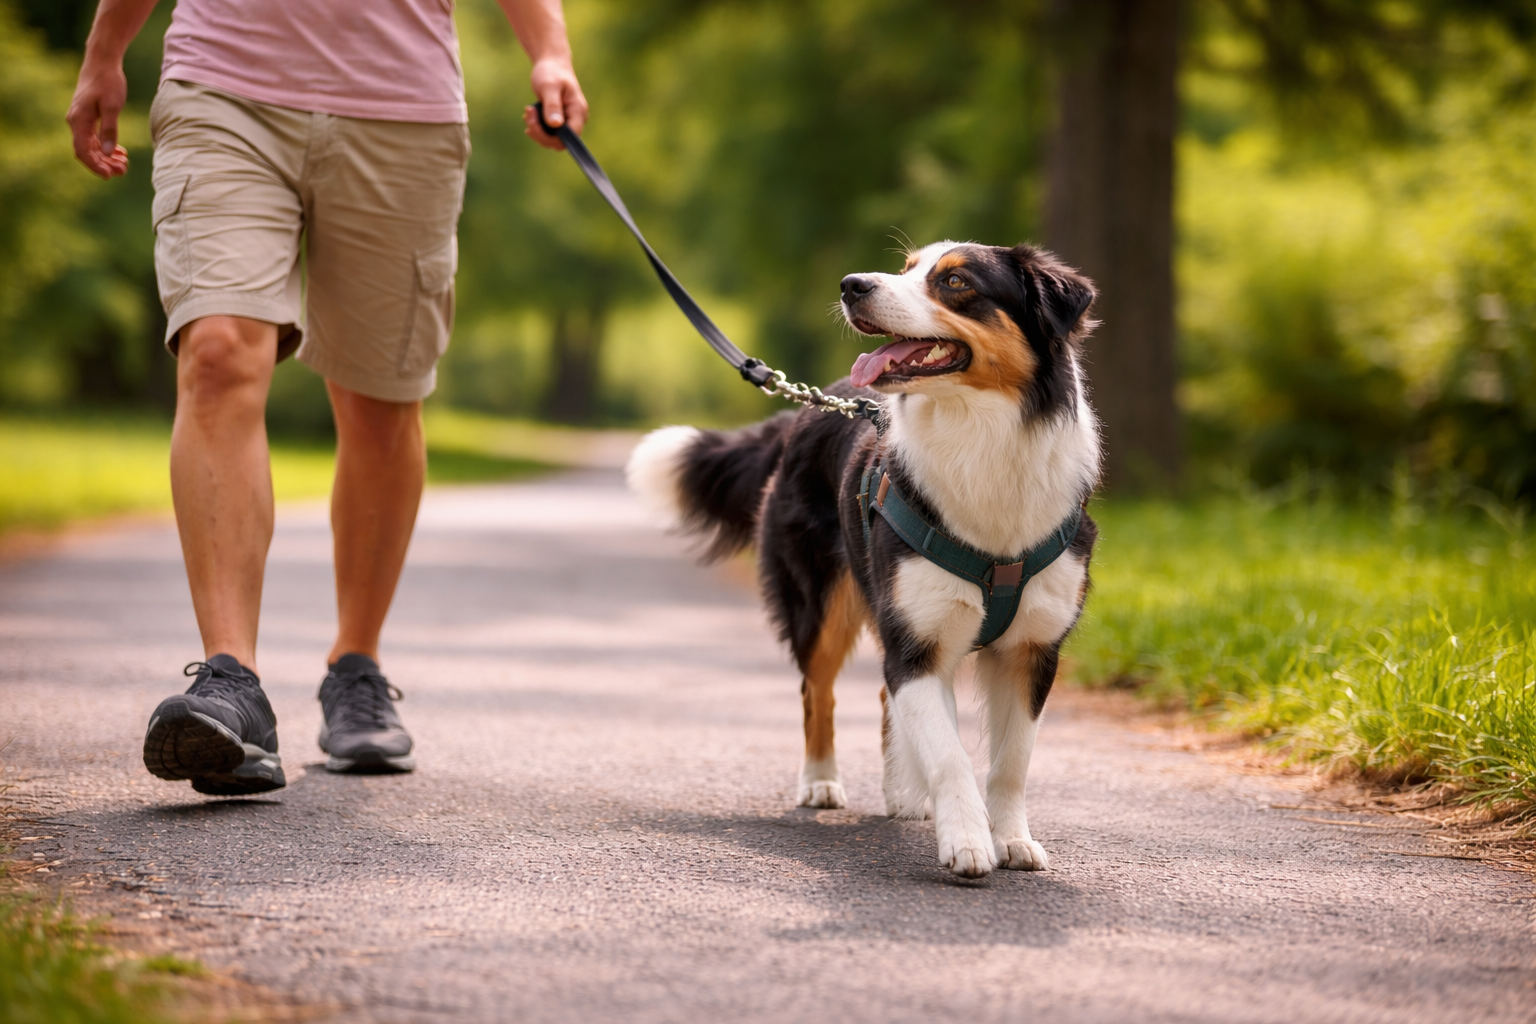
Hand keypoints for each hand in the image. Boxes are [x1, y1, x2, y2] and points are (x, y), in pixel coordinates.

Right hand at [67, 58, 130, 178]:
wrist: (102, 62)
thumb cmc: (108, 82)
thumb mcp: (112, 106)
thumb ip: (109, 130)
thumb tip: (107, 153)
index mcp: (79, 121)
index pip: (82, 151)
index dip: (95, 166)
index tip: (109, 176)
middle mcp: (76, 122)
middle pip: (87, 151)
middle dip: (103, 164)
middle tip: (123, 171)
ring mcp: (81, 120)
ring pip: (91, 146)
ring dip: (106, 157)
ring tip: (124, 164)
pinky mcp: (88, 117)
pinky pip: (94, 138)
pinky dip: (106, 147)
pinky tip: (120, 152)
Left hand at [523, 56, 587, 150]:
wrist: (551, 63)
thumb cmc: (551, 72)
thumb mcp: (549, 87)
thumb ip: (552, 106)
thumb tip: (555, 124)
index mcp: (578, 112)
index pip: (569, 138)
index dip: (550, 137)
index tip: (533, 124)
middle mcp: (576, 119)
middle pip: (559, 141)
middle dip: (540, 133)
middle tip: (527, 115)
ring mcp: (568, 120)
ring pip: (552, 138)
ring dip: (537, 129)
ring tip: (528, 112)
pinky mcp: (560, 120)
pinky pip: (549, 132)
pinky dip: (537, 126)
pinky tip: (530, 114)